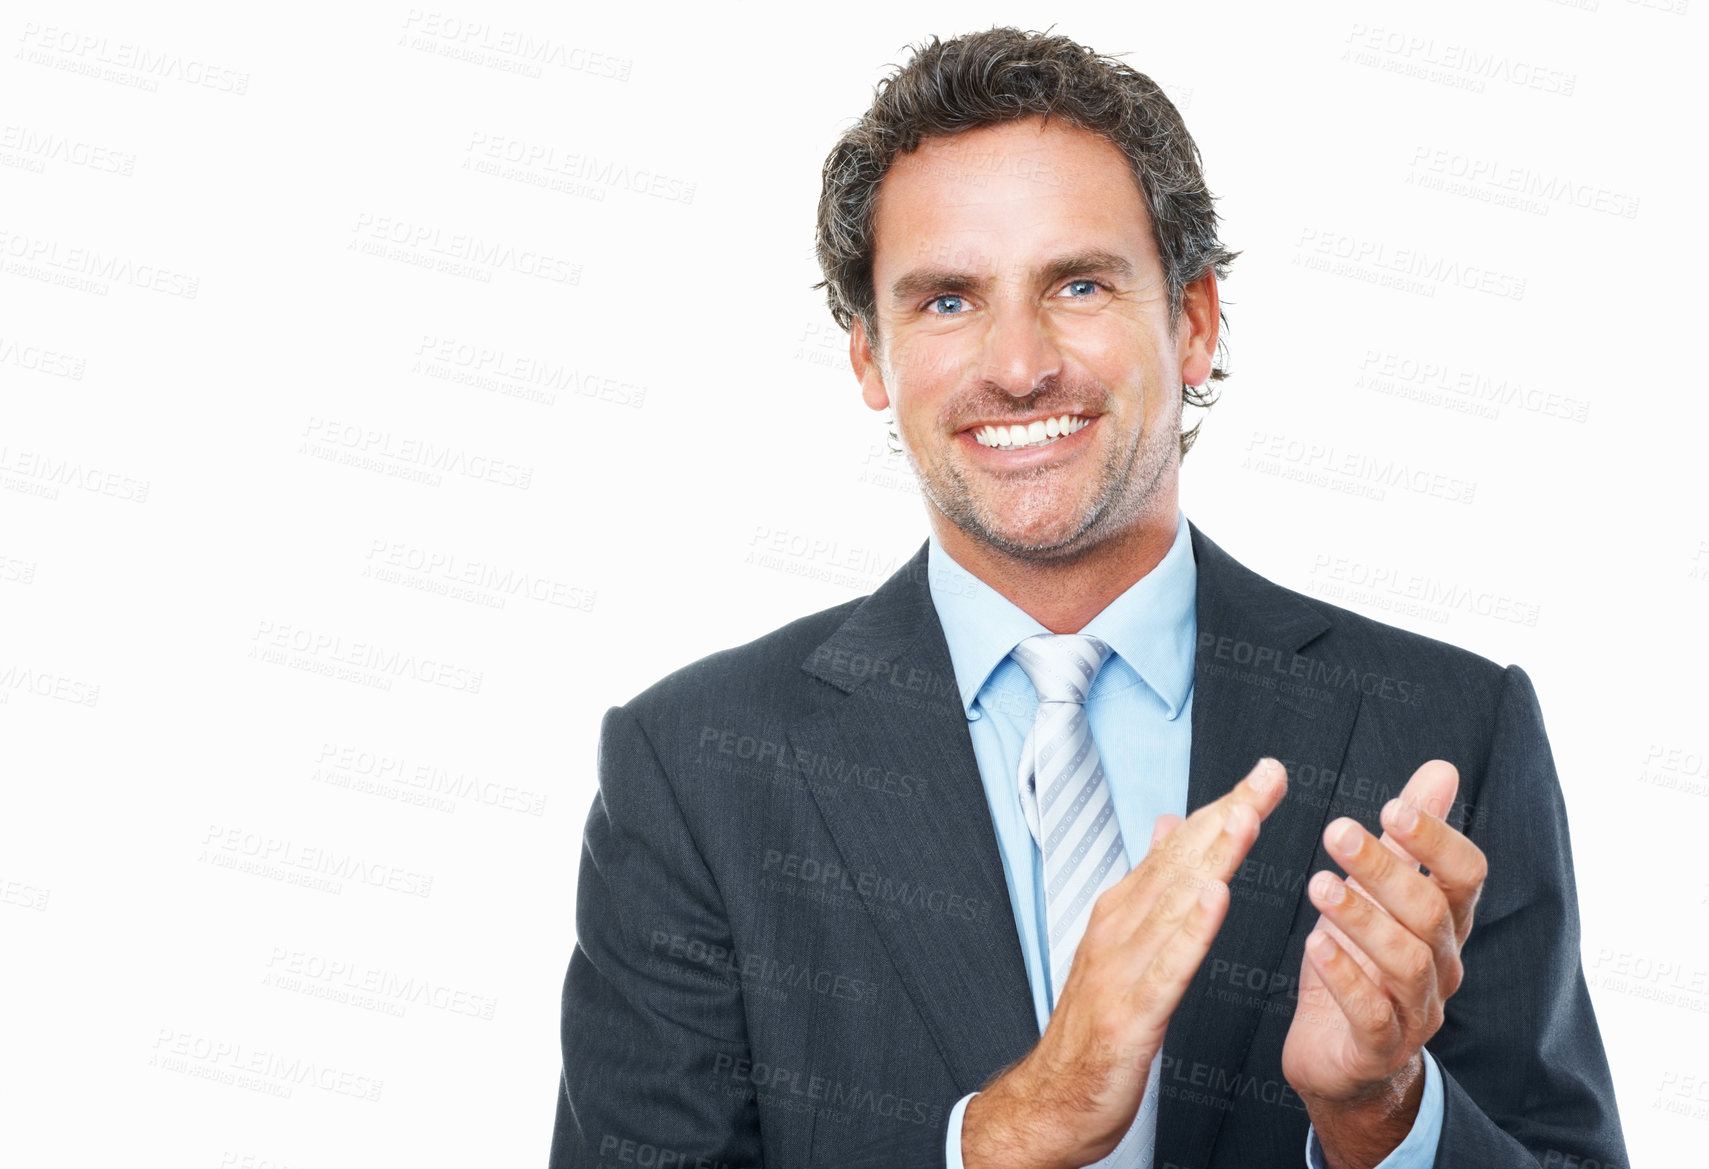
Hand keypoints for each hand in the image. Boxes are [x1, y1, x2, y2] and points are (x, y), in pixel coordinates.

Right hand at [962, 758, 1289, 1168]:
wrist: (1051, 1100)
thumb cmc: (1093, 1027)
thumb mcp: (1122, 945)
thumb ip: (1148, 886)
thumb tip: (1168, 826)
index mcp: (1122, 913)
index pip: (1179, 849)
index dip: (1222, 808)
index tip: (1263, 775)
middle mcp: (1119, 929)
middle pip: (1180, 862)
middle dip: (1226, 815)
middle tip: (1266, 777)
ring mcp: (1121, 968)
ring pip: (1174, 902)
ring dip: (1212, 856)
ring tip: (1246, 816)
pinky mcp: (1130, 1013)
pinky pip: (1167, 966)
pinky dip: (1191, 929)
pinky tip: (1215, 898)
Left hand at [1281, 760, 1487, 1168]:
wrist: (1341, 1058)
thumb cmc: (1361, 961)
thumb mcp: (1381, 892)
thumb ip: (1412, 836)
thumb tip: (1442, 769)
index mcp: (1445, 922)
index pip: (1467, 875)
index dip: (1437, 839)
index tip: (1392, 805)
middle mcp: (1442, 964)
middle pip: (1431, 912)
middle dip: (1386, 869)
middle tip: (1335, 831)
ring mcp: (1416, 1011)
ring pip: (1407, 962)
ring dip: (1362, 919)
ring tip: (1317, 885)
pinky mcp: (1379, 1048)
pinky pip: (1372, 1014)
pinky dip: (1344, 978)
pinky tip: (1314, 946)